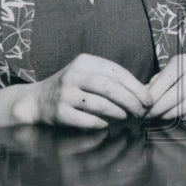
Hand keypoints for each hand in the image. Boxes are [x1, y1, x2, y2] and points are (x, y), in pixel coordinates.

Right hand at [29, 53, 152, 128]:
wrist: (37, 100)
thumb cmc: (72, 87)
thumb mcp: (87, 73)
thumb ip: (110, 78)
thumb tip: (143, 92)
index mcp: (84, 62)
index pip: (117, 72)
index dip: (136, 87)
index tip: (148, 99)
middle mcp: (73, 75)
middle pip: (110, 87)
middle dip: (131, 101)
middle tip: (142, 111)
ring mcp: (65, 94)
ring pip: (100, 104)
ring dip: (119, 113)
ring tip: (128, 117)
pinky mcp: (59, 113)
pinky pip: (87, 120)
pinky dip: (102, 123)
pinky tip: (107, 124)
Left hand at [145, 54, 185, 120]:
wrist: (184, 82)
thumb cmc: (167, 82)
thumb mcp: (158, 79)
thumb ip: (150, 89)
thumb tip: (142, 102)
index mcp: (183, 61)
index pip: (168, 77)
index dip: (155, 93)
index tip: (144, 104)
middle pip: (179, 92)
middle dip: (160, 106)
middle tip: (148, 114)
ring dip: (169, 114)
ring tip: (158, 116)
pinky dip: (184, 118)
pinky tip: (173, 117)